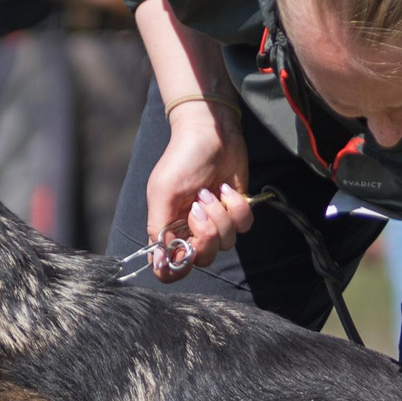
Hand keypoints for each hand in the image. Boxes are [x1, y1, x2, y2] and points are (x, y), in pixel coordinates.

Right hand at [142, 100, 251, 279]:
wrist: (211, 132)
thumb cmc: (182, 159)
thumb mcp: (163, 192)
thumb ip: (159, 227)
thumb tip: (158, 262)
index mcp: (167, 227)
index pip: (170, 267)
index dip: (178, 268)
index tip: (185, 251)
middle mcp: (190, 229)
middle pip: (201, 258)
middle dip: (205, 234)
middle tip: (199, 207)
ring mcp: (215, 221)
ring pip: (225, 244)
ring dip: (221, 216)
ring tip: (211, 191)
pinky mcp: (235, 211)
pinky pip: (243, 227)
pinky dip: (237, 207)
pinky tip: (226, 189)